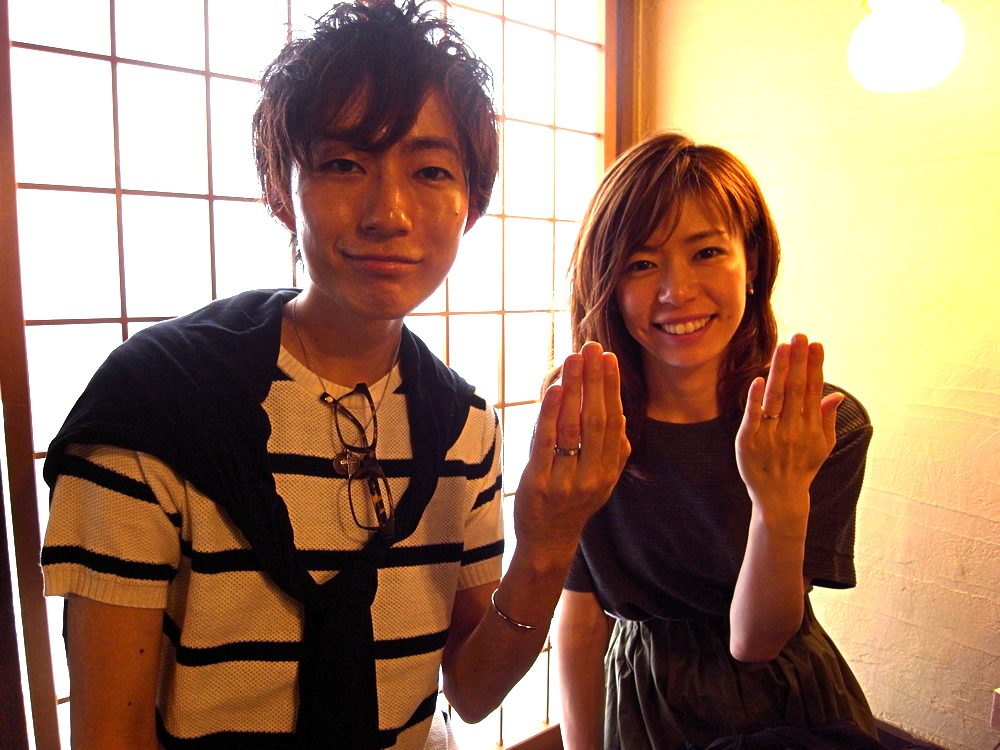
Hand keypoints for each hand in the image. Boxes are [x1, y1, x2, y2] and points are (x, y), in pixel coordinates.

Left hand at [513, 341, 629, 564]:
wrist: (548, 542)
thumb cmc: (573, 503)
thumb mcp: (601, 479)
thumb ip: (613, 451)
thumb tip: (621, 415)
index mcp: (609, 470)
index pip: (613, 421)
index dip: (612, 388)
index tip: (608, 358)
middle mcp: (593, 475)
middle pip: (596, 419)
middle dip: (595, 380)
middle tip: (592, 348)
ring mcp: (566, 481)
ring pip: (573, 427)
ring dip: (574, 389)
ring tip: (574, 360)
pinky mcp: (539, 483)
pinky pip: (547, 443)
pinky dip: (551, 414)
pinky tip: (554, 389)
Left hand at [735, 333, 841, 511]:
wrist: (780, 498)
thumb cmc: (801, 468)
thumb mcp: (821, 446)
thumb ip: (826, 418)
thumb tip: (836, 394)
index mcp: (811, 427)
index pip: (813, 390)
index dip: (814, 366)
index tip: (816, 344)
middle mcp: (793, 429)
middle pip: (796, 389)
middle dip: (798, 361)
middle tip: (799, 336)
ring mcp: (770, 435)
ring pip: (776, 398)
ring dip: (780, 372)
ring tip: (784, 348)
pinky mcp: (748, 442)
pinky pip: (753, 417)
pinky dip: (755, 399)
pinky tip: (759, 380)